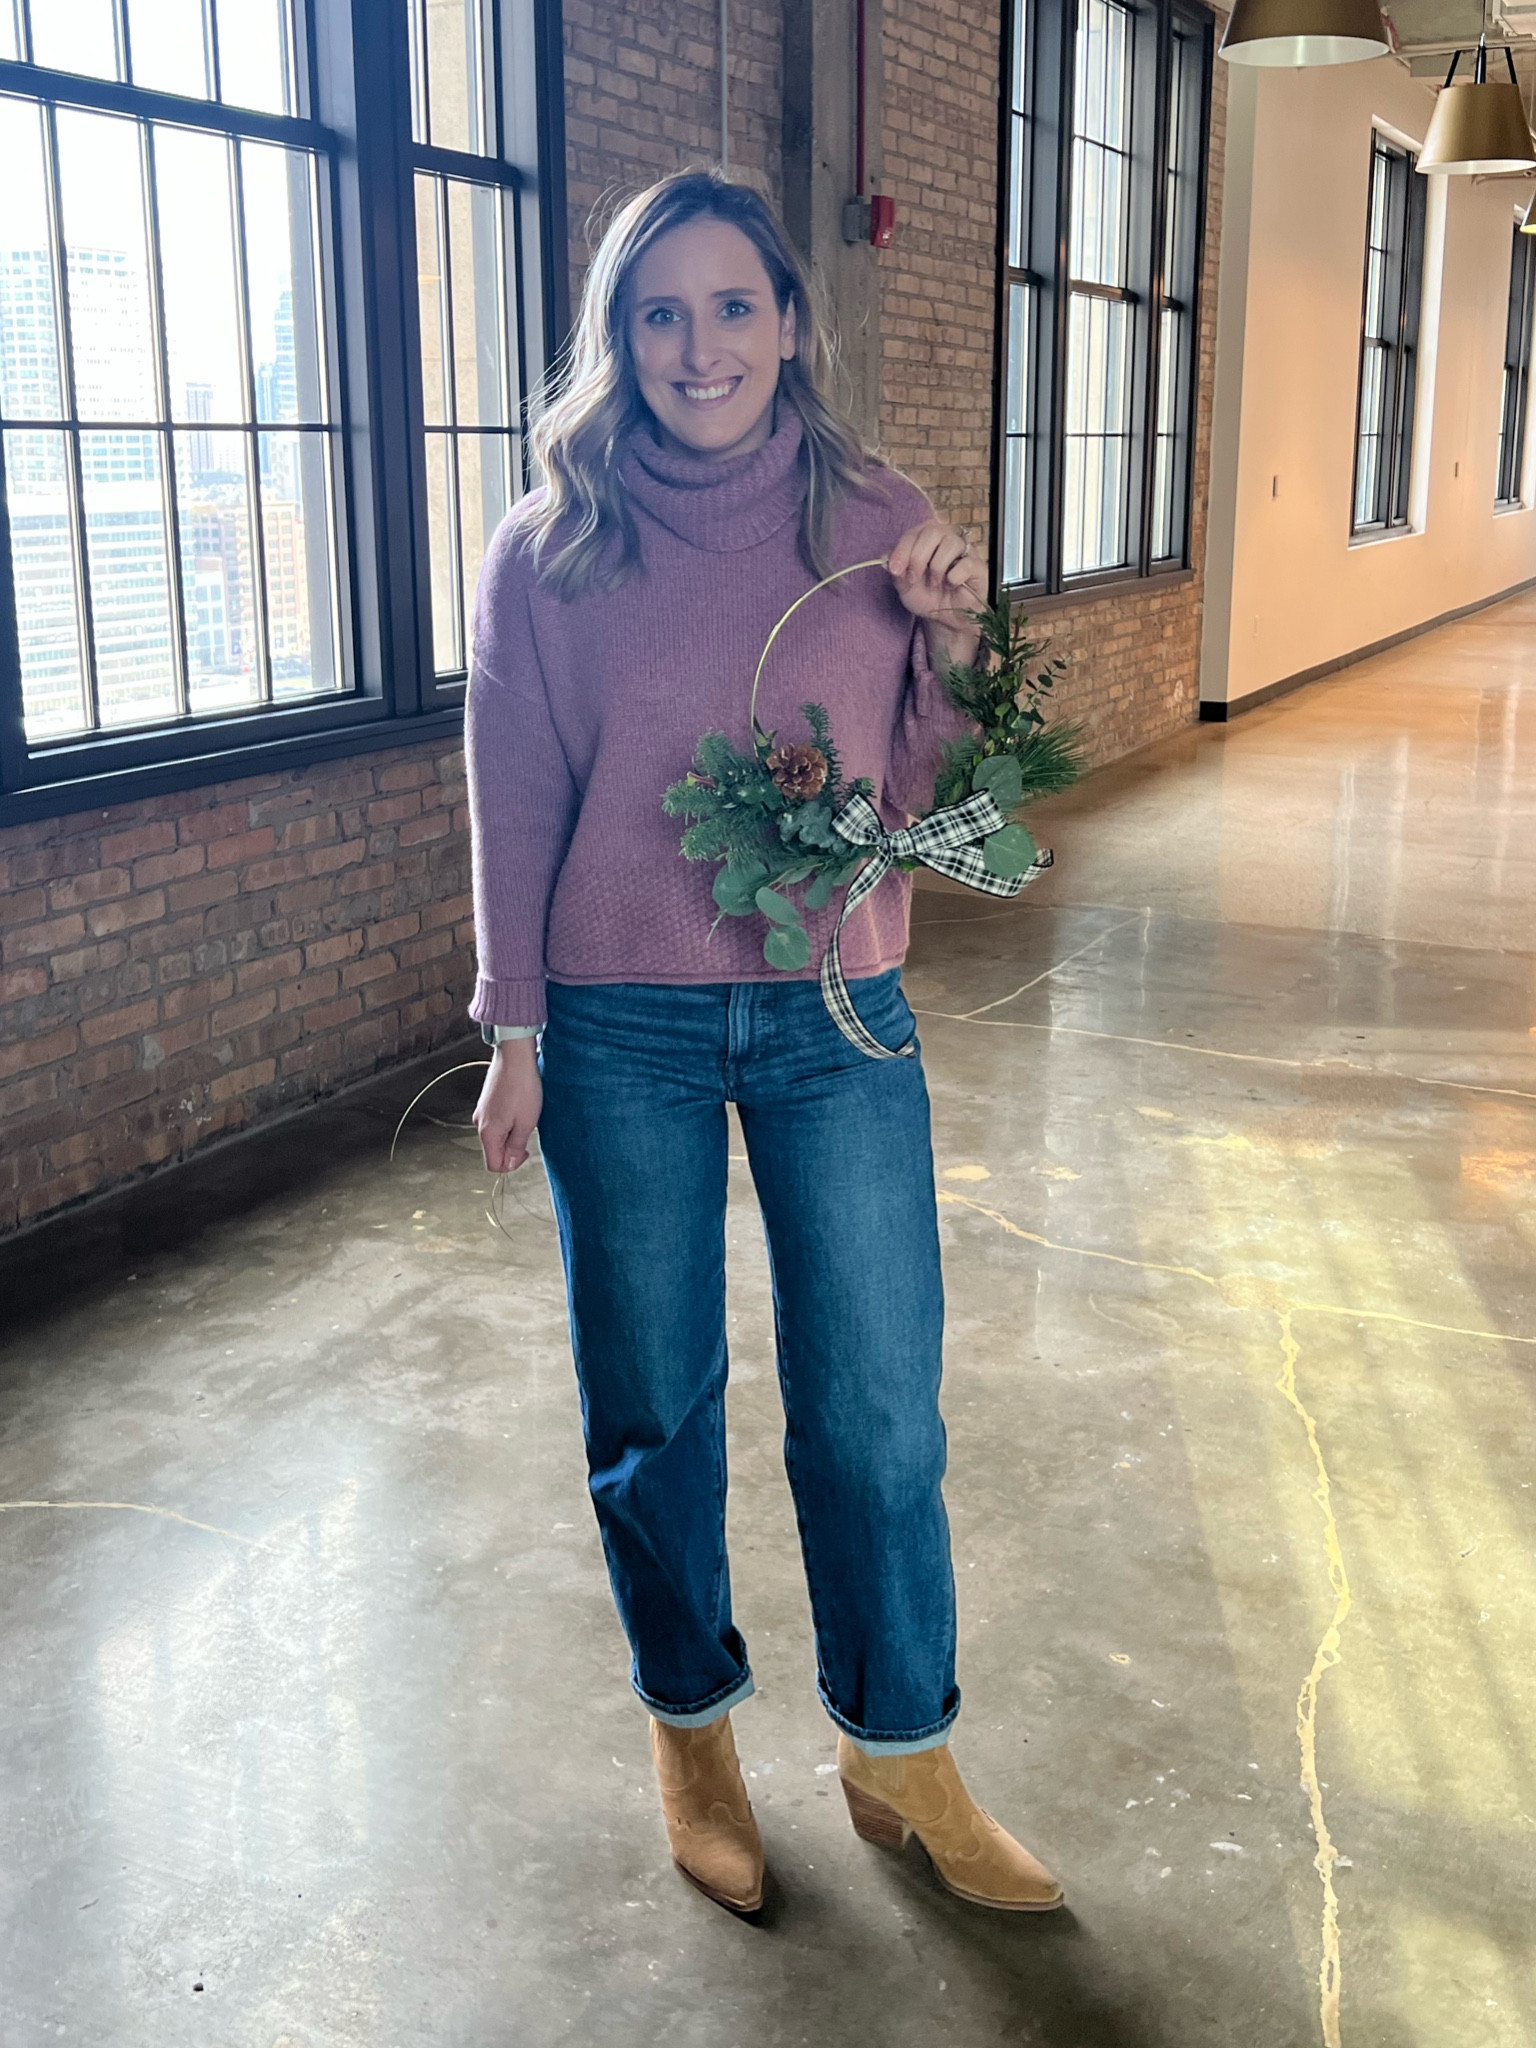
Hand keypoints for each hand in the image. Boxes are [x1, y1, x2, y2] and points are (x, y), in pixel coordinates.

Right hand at [473, 1037, 542, 1173]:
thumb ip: (515, 1147)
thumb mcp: (526, 1123)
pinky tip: (520, 1107)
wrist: (515, 1057)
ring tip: (525, 1116)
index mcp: (488, 1133)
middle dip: (511, 1148)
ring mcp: (481, 1112)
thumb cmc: (522, 1087)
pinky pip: (496, 1121)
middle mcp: (479, 1124)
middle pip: (494, 1150)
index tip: (524, 1151)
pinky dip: (508, 1121)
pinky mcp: (486, 1102)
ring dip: (511, 1133)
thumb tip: (509, 1164)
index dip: (511, 1164)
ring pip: (496, 1135)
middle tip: (528, 1131)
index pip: (493, 1165)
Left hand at [887, 517, 987, 669]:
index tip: (895, 569)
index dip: (902, 549)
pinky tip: (952, 585)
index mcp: (928, 541)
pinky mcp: (978, 567)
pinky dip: (955, 577)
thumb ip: (896, 572)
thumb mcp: (905, 588)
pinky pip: (967, 563)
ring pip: (951, 543)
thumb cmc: (929, 598)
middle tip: (914, 579)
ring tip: (935, 583)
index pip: (915, 532)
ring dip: (936, 567)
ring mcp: (965, 552)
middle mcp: (948, 540)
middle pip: (933, 531)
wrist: (947, 620)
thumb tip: (886, 558)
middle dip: (918, 557)